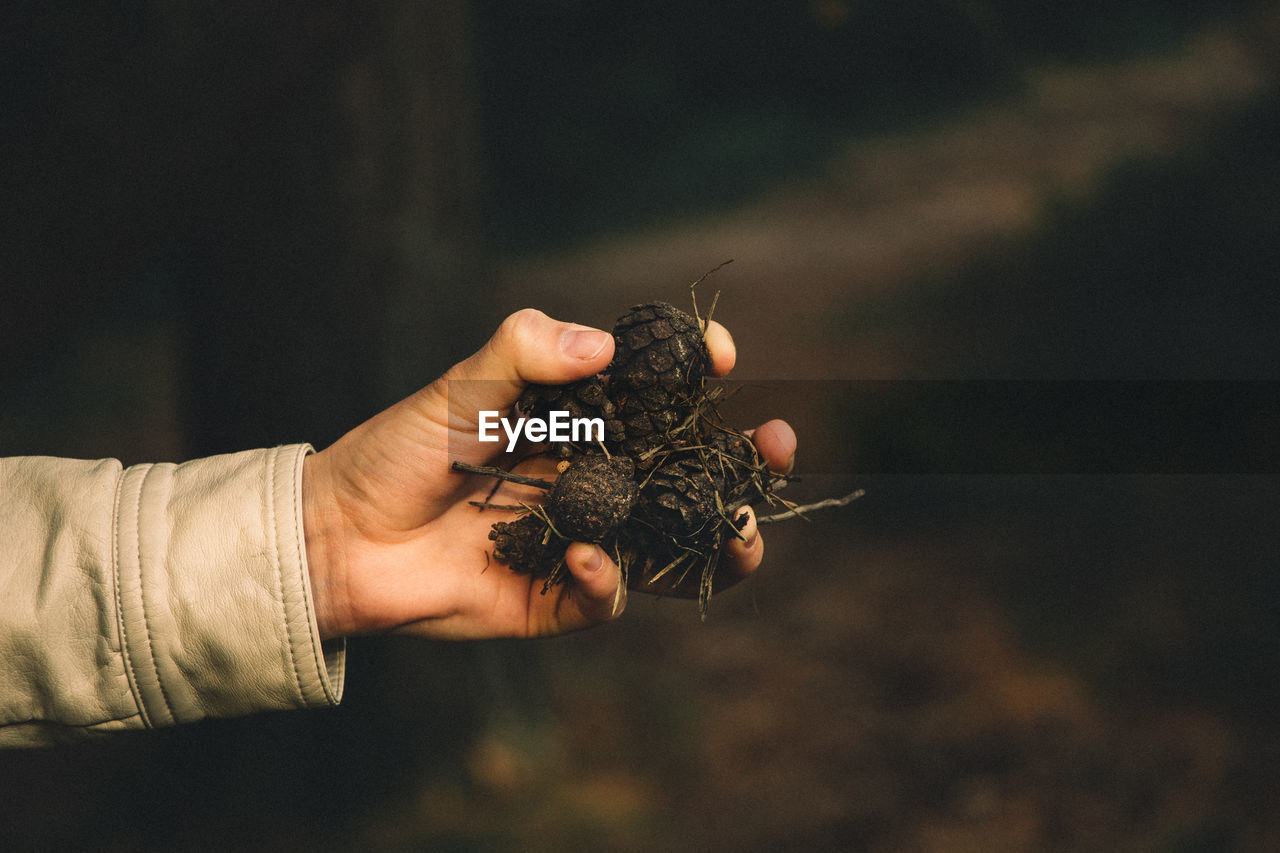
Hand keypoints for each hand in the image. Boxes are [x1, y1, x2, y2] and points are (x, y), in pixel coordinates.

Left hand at [302, 308, 795, 640]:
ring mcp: (585, 540)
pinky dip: (608, 582)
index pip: (659, 395)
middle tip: (779, 443)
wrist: (340, 538)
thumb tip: (605, 342)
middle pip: (689, 472)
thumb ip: (525, 353)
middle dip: (742, 458)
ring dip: (718, 536)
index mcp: (578, 422)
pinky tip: (591, 561)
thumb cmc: (401, 451)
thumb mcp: (460, 387)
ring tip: (744, 525)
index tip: (722, 356)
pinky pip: (608, 597)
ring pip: (674, 544)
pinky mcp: (559, 598)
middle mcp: (596, 480)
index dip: (697, 374)